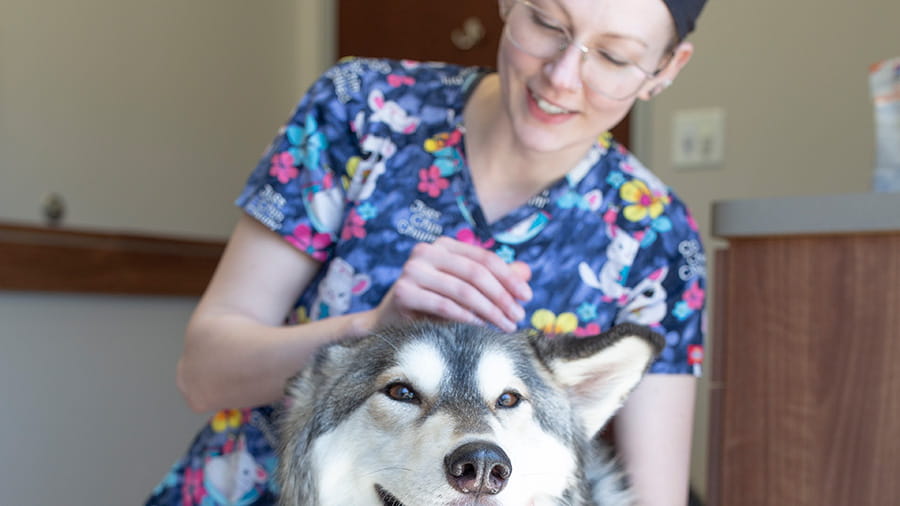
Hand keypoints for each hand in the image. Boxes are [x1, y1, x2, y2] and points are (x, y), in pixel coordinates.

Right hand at [369, 237, 531, 331]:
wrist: (389, 323)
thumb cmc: (432, 306)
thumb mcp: (465, 290)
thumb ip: (494, 280)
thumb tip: (527, 272)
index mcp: (444, 245)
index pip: (484, 258)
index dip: (509, 277)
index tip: (527, 297)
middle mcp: (426, 251)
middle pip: (476, 273)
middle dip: (502, 296)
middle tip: (518, 316)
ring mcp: (413, 269)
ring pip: (463, 290)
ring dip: (490, 310)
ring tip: (506, 325)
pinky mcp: (404, 291)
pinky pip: (445, 305)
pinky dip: (467, 317)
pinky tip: (482, 327)